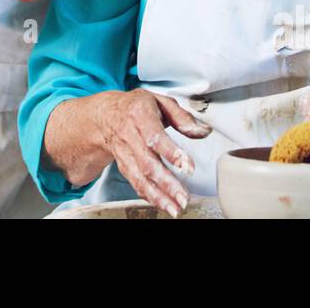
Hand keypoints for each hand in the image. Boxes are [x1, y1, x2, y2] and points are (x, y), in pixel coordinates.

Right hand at [93, 89, 211, 216]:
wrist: (106, 115)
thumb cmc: (136, 107)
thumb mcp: (160, 101)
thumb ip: (183, 117)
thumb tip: (203, 131)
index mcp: (140, 115)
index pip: (155, 137)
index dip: (172, 153)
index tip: (188, 167)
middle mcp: (130, 136)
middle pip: (147, 163)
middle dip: (166, 183)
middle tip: (184, 197)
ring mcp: (125, 153)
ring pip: (140, 178)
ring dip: (158, 196)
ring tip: (176, 208)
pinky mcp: (124, 166)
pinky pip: (135, 184)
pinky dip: (150, 197)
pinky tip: (163, 205)